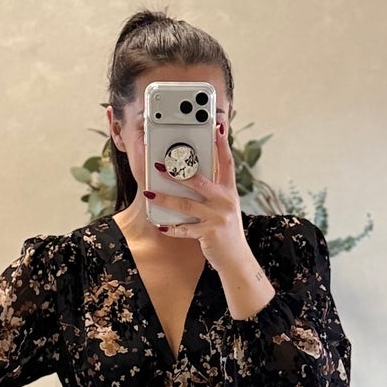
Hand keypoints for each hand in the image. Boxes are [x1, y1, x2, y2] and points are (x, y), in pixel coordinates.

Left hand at [143, 119, 247, 273]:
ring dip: (165, 199)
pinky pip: (185, 229)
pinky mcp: (209, 233)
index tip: (217, 127)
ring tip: (150, 194)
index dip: (222, 144)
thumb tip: (190, 177)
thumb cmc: (226, 231)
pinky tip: (160, 224)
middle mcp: (225, 201)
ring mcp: (218, 217)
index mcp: (229, 192)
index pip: (226, 162)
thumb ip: (212, 192)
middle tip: (159, 164)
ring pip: (186, 204)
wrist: (236, 259)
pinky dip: (171, 227)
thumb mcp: (225, 208)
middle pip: (199, 180)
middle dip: (178, 172)